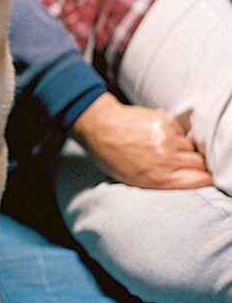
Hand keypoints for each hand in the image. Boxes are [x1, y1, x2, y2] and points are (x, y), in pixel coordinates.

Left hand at [71, 92, 211, 188]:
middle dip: (193, 164)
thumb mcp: (133, 181)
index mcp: (159, 177)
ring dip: (183, 148)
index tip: (199, 177)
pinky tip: (157, 135)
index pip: (201, 180)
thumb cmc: (111, 156)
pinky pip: (180, 130)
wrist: (99, 126)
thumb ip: (162, 182)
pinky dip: (173, 134)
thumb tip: (185, 180)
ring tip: (164, 148)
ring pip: (191, 146)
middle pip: (200, 163)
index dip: (202, 179)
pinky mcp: (165, 120)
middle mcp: (167, 158)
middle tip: (180, 162)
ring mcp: (167, 137)